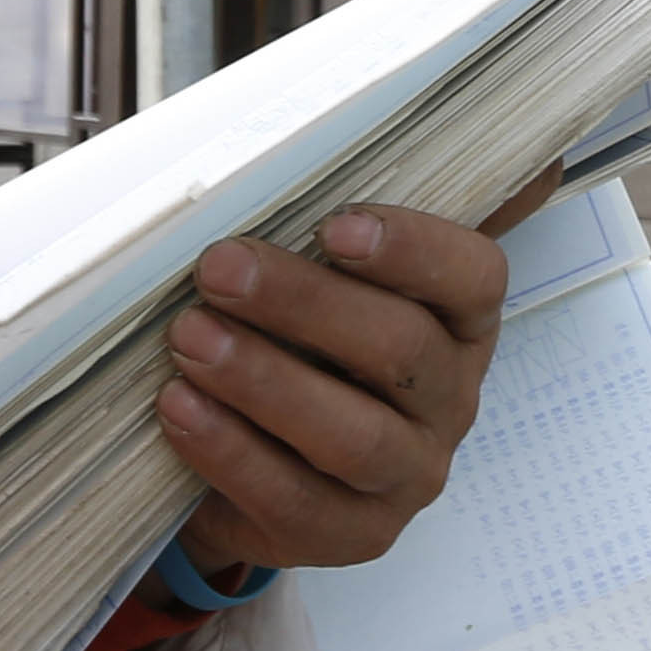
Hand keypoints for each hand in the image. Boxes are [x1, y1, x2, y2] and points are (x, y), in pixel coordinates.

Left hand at [160, 201, 517, 573]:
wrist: (262, 463)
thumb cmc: (303, 344)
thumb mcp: (330, 277)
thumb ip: (354, 214)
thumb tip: (429, 114)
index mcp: (460, 321)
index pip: (471, 277)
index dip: (412, 249)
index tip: (333, 224)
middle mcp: (449, 400)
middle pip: (400, 350)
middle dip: (304, 305)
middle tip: (218, 268)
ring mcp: (406, 476)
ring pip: (352, 435)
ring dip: (264, 382)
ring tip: (187, 339)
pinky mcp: (351, 536)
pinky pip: (295, 499)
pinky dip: (230, 452)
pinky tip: (178, 410)